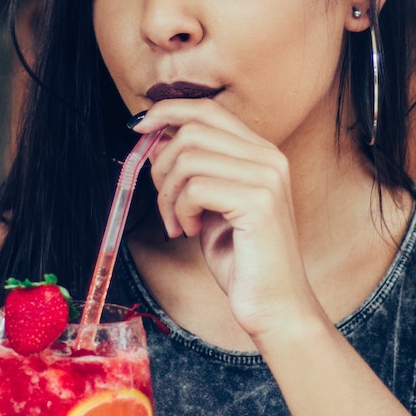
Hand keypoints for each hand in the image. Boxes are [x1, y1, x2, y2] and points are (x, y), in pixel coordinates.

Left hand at [133, 100, 321, 340]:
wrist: (275, 306)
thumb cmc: (242, 260)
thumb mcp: (210, 207)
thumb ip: (192, 172)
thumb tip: (156, 141)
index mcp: (262, 154)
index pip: (209, 109)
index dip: (168, 111)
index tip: (139, 127)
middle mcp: (269, 158)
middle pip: (192, 129)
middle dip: (162, 166)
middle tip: (164, 203)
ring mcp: (267, 178)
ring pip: (188, 158)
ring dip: (168, 194)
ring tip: (178, 224)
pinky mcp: (258, 203)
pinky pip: (195, 188)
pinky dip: (180, 211)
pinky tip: (189, 232)